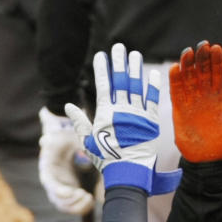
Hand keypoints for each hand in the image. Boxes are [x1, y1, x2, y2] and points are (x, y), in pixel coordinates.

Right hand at [38, 107, 94, 214]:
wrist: (72, 145)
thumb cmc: (65, 140)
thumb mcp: (61, 137)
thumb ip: (53, 139)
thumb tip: (44, 141)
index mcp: (48, 170)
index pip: (50, 184)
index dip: (59, 191)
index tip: (71, 192)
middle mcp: (53, 184)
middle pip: (58, 201)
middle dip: (71, 201)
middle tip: (85, 195)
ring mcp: (63, 191)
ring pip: (66, 207)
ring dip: (78, 206)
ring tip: (88, 197)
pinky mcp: (72, 195)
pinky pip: (75, 207)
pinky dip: (83, 207)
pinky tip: (91, 199)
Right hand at [67, 43, 179, 194]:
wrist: (128, 174)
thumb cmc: (106, 159)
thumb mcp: (88, 141)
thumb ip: (80, 122)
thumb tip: (68, 106)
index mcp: (106, 114)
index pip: (103, 86)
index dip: (102, 69)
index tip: (101, 55)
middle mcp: (122, 111)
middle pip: (120, 81)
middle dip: (119, 62)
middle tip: (119, 47)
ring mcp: (138, 115)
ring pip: (136, 87)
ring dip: (135, 69)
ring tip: (135, 54)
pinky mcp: (151, 122)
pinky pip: (153, 101)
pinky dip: (153, 87)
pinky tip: (152, 74)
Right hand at [169, 40, 221, 161]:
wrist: (209, 160)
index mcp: (221, 97)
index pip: (219, 74)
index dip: (217, 61)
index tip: (216, 48)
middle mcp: (206, 96)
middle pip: (203, 72)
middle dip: (202, 58)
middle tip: (202, 44)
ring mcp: (192, 101)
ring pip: (189, 78)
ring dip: (187, 65)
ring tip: (188, 52)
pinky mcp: (180, 109)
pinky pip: (177, 92)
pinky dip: (175, 80)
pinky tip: (175, 68)